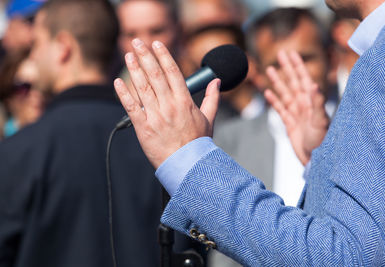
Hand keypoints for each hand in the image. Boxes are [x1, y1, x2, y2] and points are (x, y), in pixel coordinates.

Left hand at [114, 39, 220, 168]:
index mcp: (185, 102)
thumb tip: (216, 81)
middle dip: (146, 57)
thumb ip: (212, 98)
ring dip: (135, 69)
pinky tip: (118, 81)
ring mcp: (156, 116)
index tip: (156, 44)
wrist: (188, 166)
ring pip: (143, 88)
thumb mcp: (209, 119)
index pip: (173, 73)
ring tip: (129, 55)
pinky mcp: (144, 127)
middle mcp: (170, 106)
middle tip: (137, 42)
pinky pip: (132, 108)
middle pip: (156, 76)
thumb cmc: (198, 144)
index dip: (163, 56)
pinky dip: (124, 94)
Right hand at [264, 50, 328, 164]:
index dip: (297, 65)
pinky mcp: (289, 124)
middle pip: (292, 82)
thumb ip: (317, 103)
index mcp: (311, 101)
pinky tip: (268, 93)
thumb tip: (313, 84)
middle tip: (280, 54)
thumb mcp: (321, 121)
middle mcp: (303, 105)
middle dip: (286, 68)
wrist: (316, 160)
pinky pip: (280, 109)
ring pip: (284, 93)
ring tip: (270, 69)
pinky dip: (274, 100)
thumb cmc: (322, 141)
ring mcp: (296, 114)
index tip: (291, 53)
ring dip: (277, 81)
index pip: (303, 78)